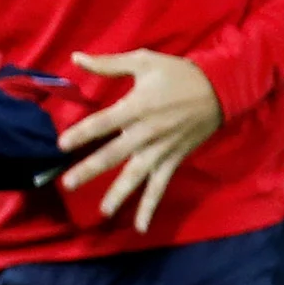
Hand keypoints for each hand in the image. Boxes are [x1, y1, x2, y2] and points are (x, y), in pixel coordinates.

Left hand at [56, 49, 222, 230]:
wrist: (222, 89)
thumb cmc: (179, 74)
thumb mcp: (144, 61)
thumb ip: (108, 64)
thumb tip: (76, 58)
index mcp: (136, 107)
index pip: (103, 123)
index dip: (82, 133)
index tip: (61, 145)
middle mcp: (147, 133)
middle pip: (114, 154)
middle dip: (90, 169)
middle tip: (67, 183)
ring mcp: (161, 149)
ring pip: (136, 176)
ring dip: (119, 194)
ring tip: (102, 212)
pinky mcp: (174, 159)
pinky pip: (160, 186)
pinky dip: (150, 206)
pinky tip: (140, 226)